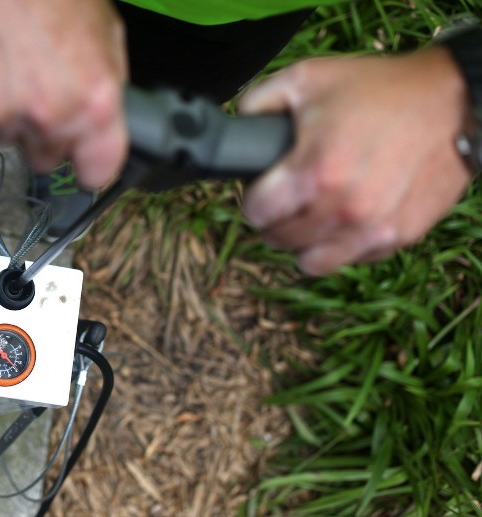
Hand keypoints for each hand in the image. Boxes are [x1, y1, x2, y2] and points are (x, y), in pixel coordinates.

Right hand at [0, 0, 127, 187]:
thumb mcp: (103, 29)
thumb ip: (105, 86)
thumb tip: (102, 122)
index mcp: (94, 101)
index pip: (97, 172)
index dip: (88, 163)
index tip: (81, 158)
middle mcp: (48, 115)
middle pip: (45, 158)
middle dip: (41, 132)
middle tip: (32, 84)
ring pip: (1, 136)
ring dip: (2, 109)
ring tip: (1, 57)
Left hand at [239, 48, 472, 275]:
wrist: (453, 101)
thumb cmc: (380, 89)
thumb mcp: (307, 78)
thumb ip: (259, 103)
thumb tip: (238, 127)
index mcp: (314, 173)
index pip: (256, 213)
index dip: (253, 198)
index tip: (263, 190)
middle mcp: (342, 210)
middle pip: (279, 239)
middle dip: (275, 219)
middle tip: (286, 198)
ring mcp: (371, 230)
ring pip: (311, 262)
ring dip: (304, 241)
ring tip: (311, 215)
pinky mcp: (397, 238)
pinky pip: (350, 259)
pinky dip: (341, 245)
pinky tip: (344, 218)